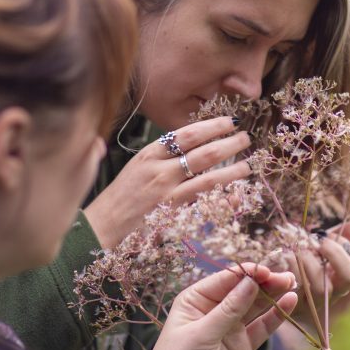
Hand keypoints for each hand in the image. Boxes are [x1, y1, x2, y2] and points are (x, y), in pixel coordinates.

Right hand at [85, 117, 251, 247]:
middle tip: (246, 138)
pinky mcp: (173, 218)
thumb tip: (186, 142)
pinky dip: (224, 200)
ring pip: (209, 178)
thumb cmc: (119, 198)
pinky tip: (238, 196)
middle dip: (229, 144)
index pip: (187, 134)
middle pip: (204, 153)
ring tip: (248, 165)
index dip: (212, 126)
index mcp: (149, 155)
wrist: (101, 228)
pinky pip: (205, 207)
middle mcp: (160, 172)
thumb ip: (159, 155)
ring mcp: (168, 196)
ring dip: (233, 170)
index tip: (229, 121)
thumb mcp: (135, 167)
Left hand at [134, 265, 297, 349]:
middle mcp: (215, 309)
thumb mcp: (200, 334)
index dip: (248, 273)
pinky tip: (290, 302)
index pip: (226, 278)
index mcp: (197, 299)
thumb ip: (228, 310)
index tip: (267, 270)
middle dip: (265, 282)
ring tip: (292, 283)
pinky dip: (276, 316)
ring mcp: (230, 327)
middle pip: (244, 290)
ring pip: (256, 306)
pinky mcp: (242, 345)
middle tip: (286, 276)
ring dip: (274, 295)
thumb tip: (251, 282)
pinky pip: (261, 327)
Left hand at [286, 220, 349, 327]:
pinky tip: (282, 256)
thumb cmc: (296, 260)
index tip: (325, 236)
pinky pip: (295, 289)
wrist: (268, 280)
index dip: (344, 246)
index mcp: (339, 278)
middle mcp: (331, 292)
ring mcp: (313, 302)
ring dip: (308, 261)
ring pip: (322, 287)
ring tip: (296, 248)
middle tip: (316, 242)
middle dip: (334, 254)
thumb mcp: (317, 247)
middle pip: (349, 277)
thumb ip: (337, 236)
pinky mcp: (293, 306)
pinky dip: (290, 268)